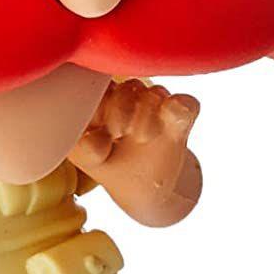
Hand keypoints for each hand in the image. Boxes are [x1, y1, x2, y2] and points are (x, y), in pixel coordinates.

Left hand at [69, 79, 201, 226]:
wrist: (147, 187)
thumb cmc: (113, 167)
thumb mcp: (92, 162)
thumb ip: (86, 150)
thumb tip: (93, 138)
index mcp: (102, 102)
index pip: (98, 87)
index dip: (98, 103)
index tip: (96, 125)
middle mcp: (130, 97)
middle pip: (127, 86)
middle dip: (121, 107)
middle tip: (118, 133)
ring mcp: (157, 105)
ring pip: (156, 93)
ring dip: (148, 113)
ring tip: (141, 137)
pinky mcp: (181, 116)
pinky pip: (187, 104)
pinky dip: (182, 109)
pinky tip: (174, 125)